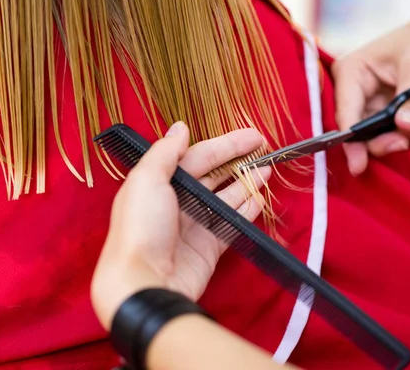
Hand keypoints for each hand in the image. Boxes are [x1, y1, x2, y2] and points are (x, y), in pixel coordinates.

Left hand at [91, 122, 270, 329]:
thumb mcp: (146, 180)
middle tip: (265, 147)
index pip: (196, 156)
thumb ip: (166, 152)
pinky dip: (247, 210)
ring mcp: (194, 225)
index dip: (224, 144)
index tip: (252, 135)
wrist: (144, 282)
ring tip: (268, 168)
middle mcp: (176, 202)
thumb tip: (180, 127)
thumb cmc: (141, 227)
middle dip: (238, 160)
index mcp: (159, 182)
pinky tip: (261, 197)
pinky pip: (232, 223)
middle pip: (213, 174)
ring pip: (225, 197)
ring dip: (246, 182)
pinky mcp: (208, 247)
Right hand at [333, 2, 409, 174]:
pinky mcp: (387, 114)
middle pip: (357, 132)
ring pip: (375, 138)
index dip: (351, 139)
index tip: (357, 164)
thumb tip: (405, 127)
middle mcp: (355, 92)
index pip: (345, 112)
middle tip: (402, 143)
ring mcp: (371, 105)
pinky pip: (392, 136)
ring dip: (402, 137)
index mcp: (351, 73)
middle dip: (382, 141)